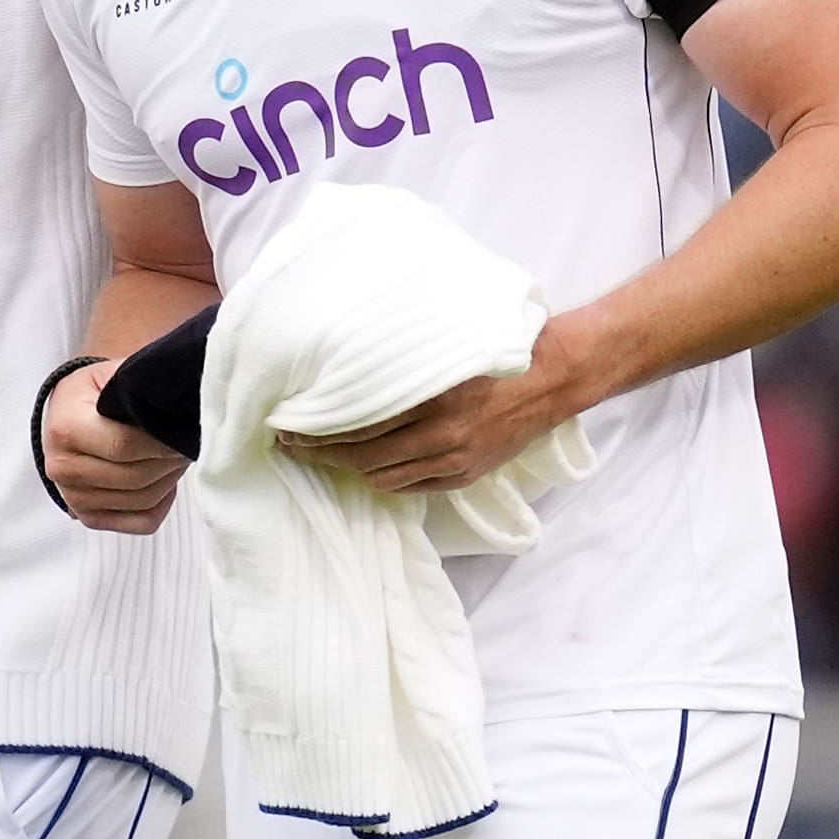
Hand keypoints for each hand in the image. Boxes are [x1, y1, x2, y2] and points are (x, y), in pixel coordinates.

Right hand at [42, 361, 187, 533]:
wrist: (67, 416)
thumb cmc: (94, 395)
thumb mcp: (111, 377)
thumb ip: (139, 387)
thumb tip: (178, 404)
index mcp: (65, 429)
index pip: (124, 446)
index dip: (161, 442)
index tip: (182, 430)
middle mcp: (63, 468)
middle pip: (135, 477)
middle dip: (170, 460)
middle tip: (186, 442)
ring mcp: (74, 497)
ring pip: (142, 500)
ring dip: (169, 479)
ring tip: (175, 456)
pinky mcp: (90, 517)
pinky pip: (141, 522)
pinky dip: (162, 504)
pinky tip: (163, 480)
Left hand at [279, 320, 595, 492]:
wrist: (551, 378)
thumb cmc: (492, 353)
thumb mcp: (443, 351)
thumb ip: (398, 365)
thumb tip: (340, 372)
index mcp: (434, 399)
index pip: (358, 423)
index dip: (317, 428)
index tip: (287, 422)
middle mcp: (442, 435)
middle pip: (362, 455)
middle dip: (320, 452)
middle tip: (289, 443)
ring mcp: (454, 460)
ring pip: (382, 476)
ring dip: (347, 467)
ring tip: (319, 454)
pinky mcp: (464, 476)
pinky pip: (408, 487)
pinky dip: (380, 478)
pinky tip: (362, 465)